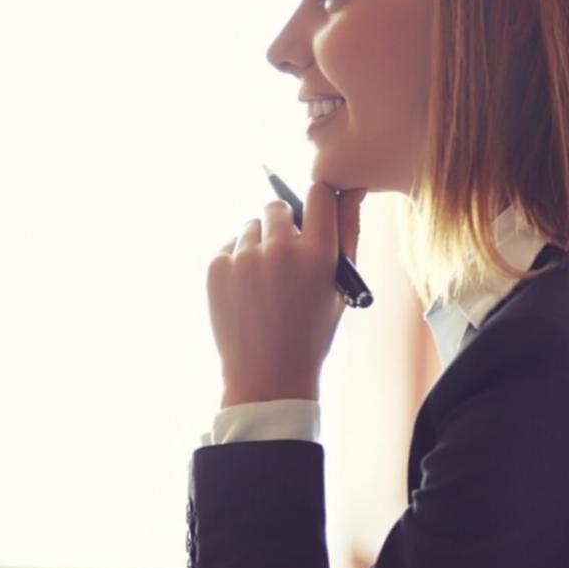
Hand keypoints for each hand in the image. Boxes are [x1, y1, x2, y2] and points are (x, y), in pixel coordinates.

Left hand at [206, 184, 364, 406]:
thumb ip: (348, 235)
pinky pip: (230, 246)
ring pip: (251, 226)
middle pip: (277, 206)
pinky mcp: (217, 267)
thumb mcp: (339, 287)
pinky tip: (248, 292)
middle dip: (283, 224)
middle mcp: (280, 249)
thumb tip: (351, 190)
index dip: (317, 199)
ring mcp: (245, 258)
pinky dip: (238, 261)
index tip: (314, 211)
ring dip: (259, 244)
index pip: (318, 194)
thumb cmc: (311, 332)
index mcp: (319, 254)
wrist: (268, 376)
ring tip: (266, 282)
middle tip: (286, 256)